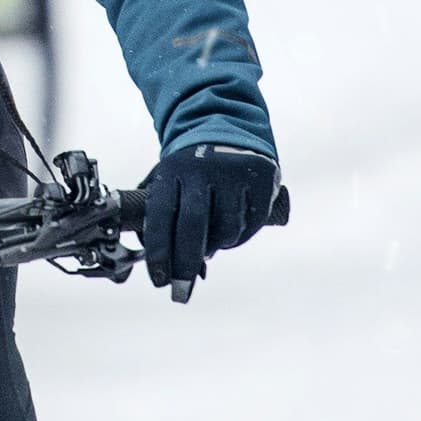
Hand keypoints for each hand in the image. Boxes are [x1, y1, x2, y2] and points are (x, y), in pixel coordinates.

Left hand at [139, 145, 279, 290]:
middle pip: (193, 225)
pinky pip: (251, 224)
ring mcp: (234, 172)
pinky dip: (238, 237)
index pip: (161, 216)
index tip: (159, 281)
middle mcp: (202, 168)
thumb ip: (160, 222)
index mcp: (172, 169)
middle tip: (181, 292)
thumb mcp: (166, 182)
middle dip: (185, 264)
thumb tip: (166, 271)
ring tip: (209, 244)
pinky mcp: (261, 178)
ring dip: (216, 246)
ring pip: (225, 229)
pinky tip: (229, 233)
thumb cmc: (188, 171)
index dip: (159, 253)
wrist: (225, 128)